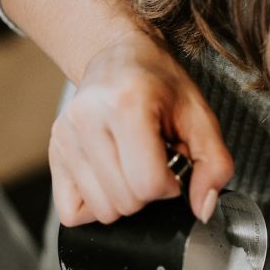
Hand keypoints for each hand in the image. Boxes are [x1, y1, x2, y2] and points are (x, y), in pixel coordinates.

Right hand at [49, 31, 233, 225]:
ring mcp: (64, 137)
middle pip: (125, 202)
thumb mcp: (201, 118)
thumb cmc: (161, 86)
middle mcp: (87, 119)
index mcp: (127, 105)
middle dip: (148, 193)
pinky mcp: (54, 152)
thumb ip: (215, 165)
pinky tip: (110, 179)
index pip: (148, 184)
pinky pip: (72, 212)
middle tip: (152, 162)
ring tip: (131, 166)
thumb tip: (203, 208)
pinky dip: (96, 205)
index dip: (170, 186)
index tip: (172, 166)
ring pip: (101, 212)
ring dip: (124, 199)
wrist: (120, 57)